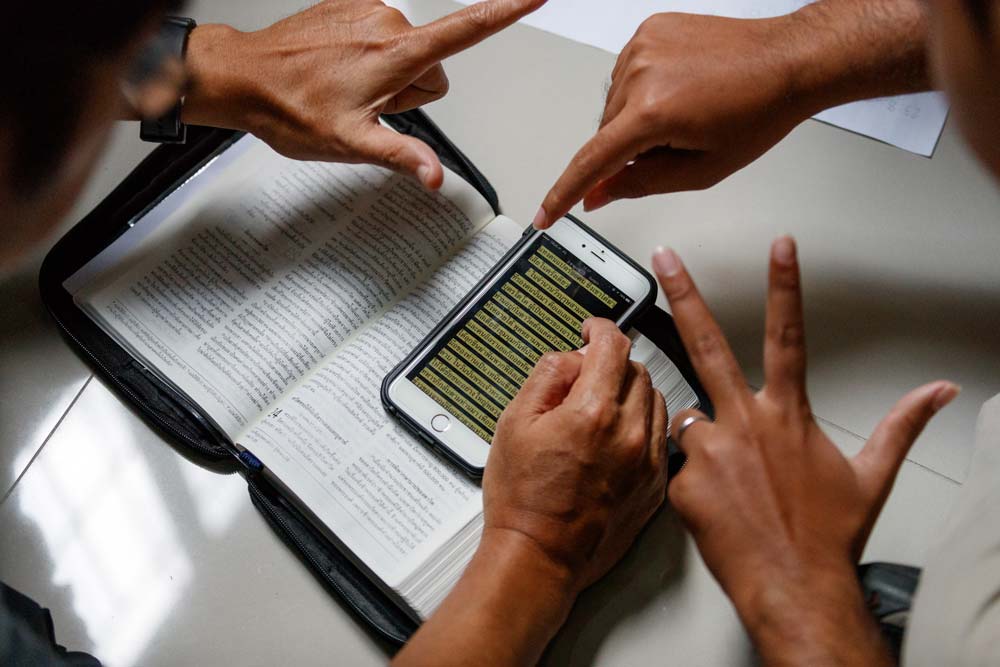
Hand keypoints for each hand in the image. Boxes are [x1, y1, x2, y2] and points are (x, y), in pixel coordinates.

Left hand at [183, 0, 543, 188]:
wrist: (244, 78)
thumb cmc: (291, 109)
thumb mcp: (351, 144)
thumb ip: (402, 156)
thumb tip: (436, 177)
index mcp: (394, 53)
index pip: (465, 30)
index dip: (506, 12)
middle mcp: (387, 22)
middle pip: (434, 65)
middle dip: (411, 92)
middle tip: (369, 106)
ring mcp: (368, 11)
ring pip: (411, 53)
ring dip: (391, 77)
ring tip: (351, 91)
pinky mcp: (352, 6)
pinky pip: (385, 37)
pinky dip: (372, 59)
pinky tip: (342, 74)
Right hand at [485, 318, 668, 590]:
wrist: (539, 557)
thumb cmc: (523, 500)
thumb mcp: (514, 423)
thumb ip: (545, 377)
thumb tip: (570, 357)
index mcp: (592, 412)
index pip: (613, 346)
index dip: (600, 328)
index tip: (592, 330)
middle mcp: (628, 434)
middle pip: (637, 370)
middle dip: (612, 364)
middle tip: (587, 376)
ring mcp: (646, 462)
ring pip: (655, 401)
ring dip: (632, 394)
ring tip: (600, 410)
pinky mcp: (655, 486)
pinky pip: (660, 438)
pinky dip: (642, 427)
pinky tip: (616, 440)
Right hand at [534, 12, 806, 227]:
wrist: (788, 61)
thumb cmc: (759, 111)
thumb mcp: (701, 169)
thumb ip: (640, 184)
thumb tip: (598, 194)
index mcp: (653, 111)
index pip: (592, 161)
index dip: (565, 193)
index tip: (545, 214)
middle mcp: (640, 71)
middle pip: (606, 133)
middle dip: (630, 150)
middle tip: (679, 146)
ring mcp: (642, 45)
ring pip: (615, 105)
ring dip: (637, 120)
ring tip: (687, 112)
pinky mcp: (649, 29)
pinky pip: (628, 74)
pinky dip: (644, 90)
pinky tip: (681, 89)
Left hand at [652, 238, 957, 665]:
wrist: (795, 586)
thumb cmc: (829, 534)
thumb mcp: (872, 475)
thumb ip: (900, 425)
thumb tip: (940, 392)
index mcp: (787, 414)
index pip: (789, 334)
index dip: (786, 285)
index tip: (781, 244)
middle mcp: (743, 421)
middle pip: (707, 344)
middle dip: (684, 294)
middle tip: (664, 256)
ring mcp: (709, 449)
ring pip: (688, 419)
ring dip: (702, 436)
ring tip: (732, 481)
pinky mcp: (683, 480)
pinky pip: (679, 467)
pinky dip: (693, 479)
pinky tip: (717, 505)